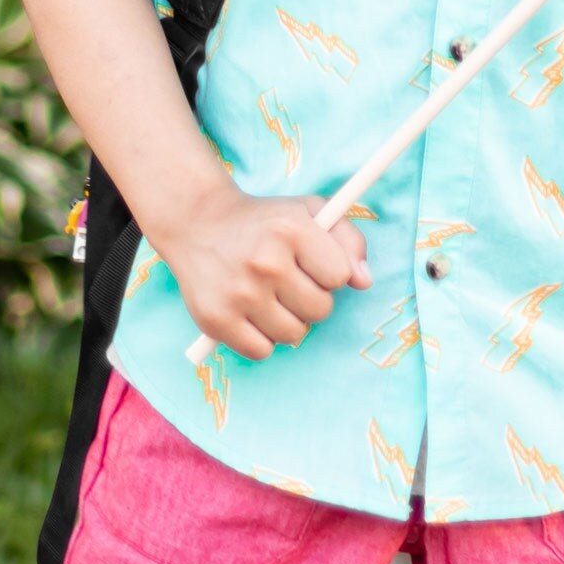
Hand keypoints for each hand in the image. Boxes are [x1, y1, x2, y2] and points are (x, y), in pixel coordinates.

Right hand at [158, 182, 371, 362]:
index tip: (313, 263)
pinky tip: (251, 313)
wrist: (199, 223)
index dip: (330, 272)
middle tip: (289, 281)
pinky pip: (262, 351)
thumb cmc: (266, 221)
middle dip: (311, 298)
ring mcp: (239, 293)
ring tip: (270, 296)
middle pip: (320, 310)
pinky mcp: (216, 320)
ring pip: (294, 335)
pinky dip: (262, 338)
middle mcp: (266, 261)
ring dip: (288, 321)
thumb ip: (348, 240)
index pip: (339, 276)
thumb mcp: (310, 212)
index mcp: (292, 229)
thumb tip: (365, 282)